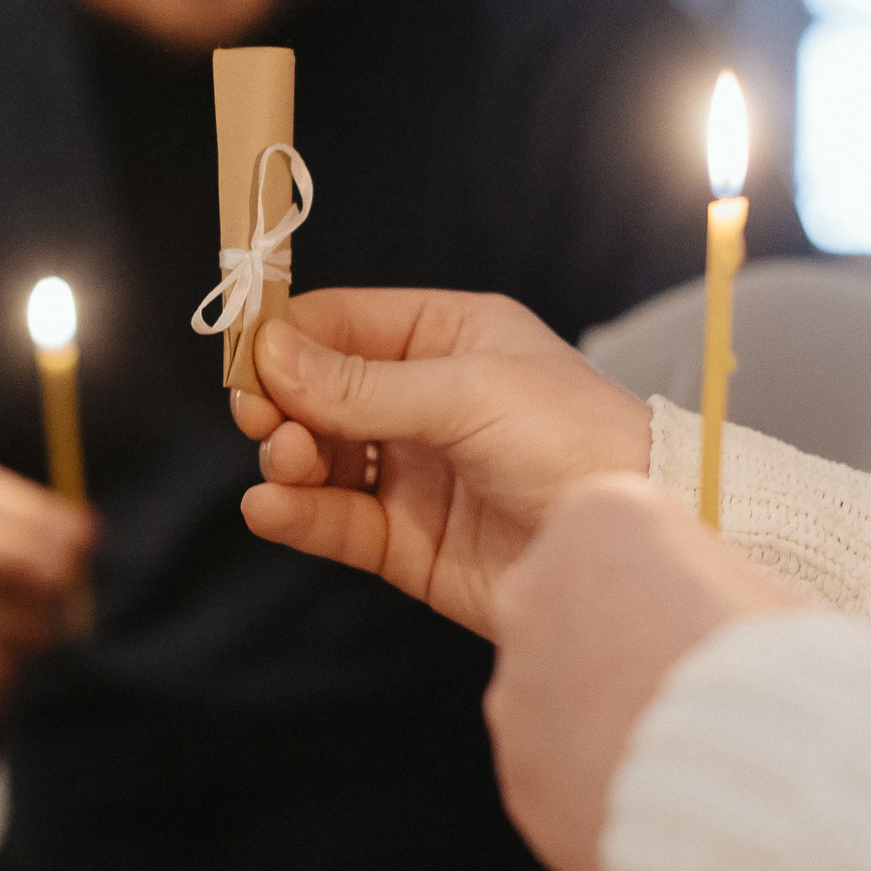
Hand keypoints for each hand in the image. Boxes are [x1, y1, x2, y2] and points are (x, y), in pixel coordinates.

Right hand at [234, 289, 650, 638]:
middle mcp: (425, 401)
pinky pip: (335, 522)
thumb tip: (272, 355)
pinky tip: (271, 508)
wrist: (625, 546)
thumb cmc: (578, 442)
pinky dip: (296, 514)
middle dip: (280, 404)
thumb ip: (362, 384)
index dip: (287, 338)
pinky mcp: (408, 542)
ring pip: (318, 459)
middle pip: (317, 393)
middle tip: (262, 419)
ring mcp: (414, 473)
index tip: (245, 358)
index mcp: (450, 338)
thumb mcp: (468, 392)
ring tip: (283, 463)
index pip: (342, 324)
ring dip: (286, 459)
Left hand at [489, 476, 804, 870]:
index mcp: (599, 517)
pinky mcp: (521, 769)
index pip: (612, 536)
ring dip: (602, 717)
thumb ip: (700, 588)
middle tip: (686, 688)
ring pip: (555, 694)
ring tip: (682, 751)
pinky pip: (555, 768)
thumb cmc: (788, 679)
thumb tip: (702, 613)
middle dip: (616, 647)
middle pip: (569, 610)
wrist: (773, 793)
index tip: (700, 619)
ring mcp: (517, 684)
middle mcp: (533, 589)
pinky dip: (595, 780)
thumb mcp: (759, 589)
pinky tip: (658, 793)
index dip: (665, 586)